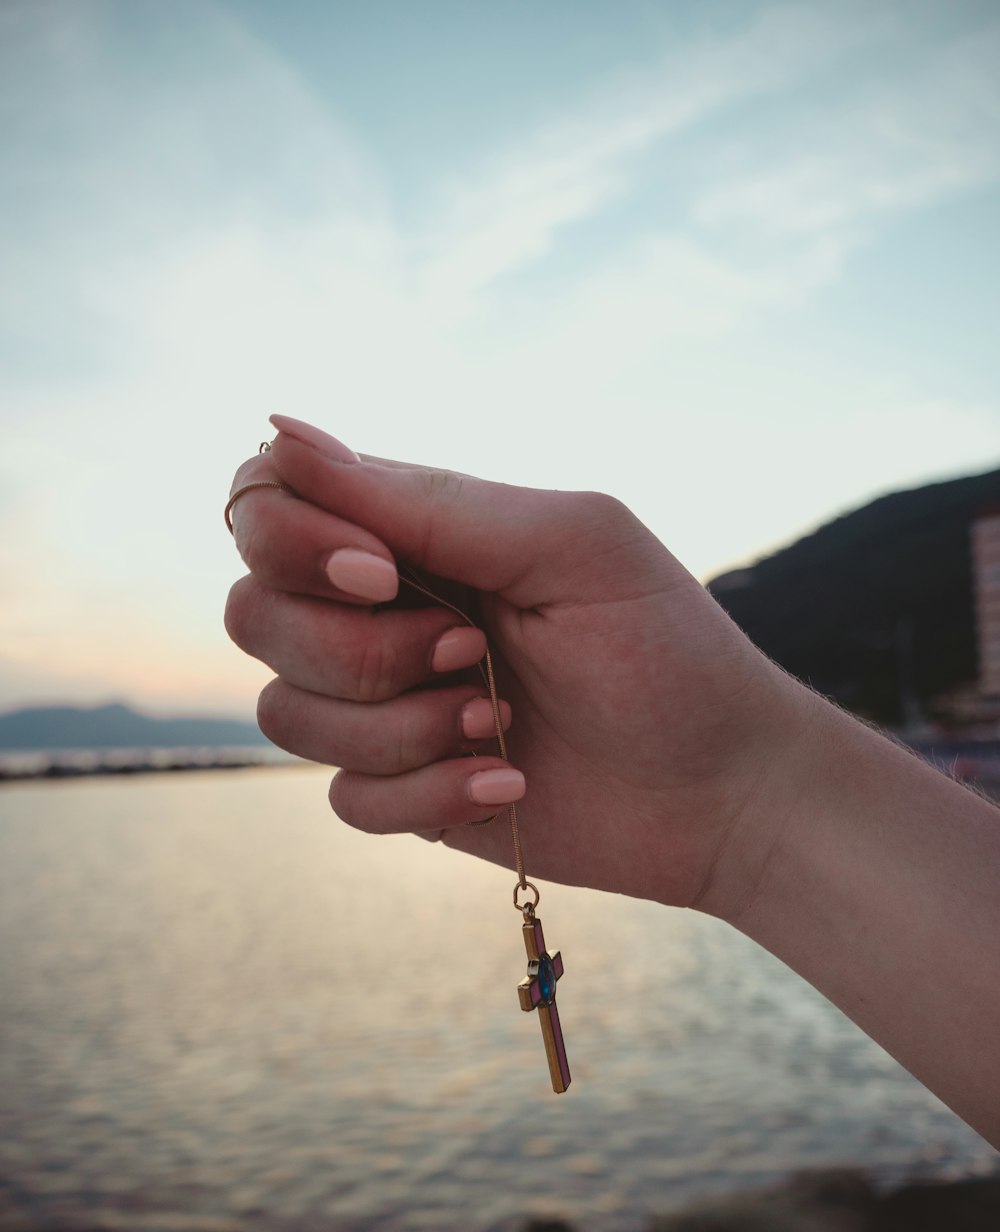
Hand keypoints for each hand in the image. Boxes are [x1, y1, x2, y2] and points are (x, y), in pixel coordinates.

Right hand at [224, 416, 811, 910]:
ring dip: (399, 726)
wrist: (723, 787)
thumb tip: (280, 429)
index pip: (265, 504)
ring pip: (286, 712)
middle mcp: (382, 612)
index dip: (292, 540)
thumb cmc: (664, 649)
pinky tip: (505, 780)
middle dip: (359, 649)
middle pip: (255, 614)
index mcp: (414, 533)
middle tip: (471, 650)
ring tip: (502, 721)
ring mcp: (387, 705)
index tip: (384, 573)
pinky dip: (424, 793)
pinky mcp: (403, 790)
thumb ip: (423, 497)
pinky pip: (343, 798)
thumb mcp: (563, 544)